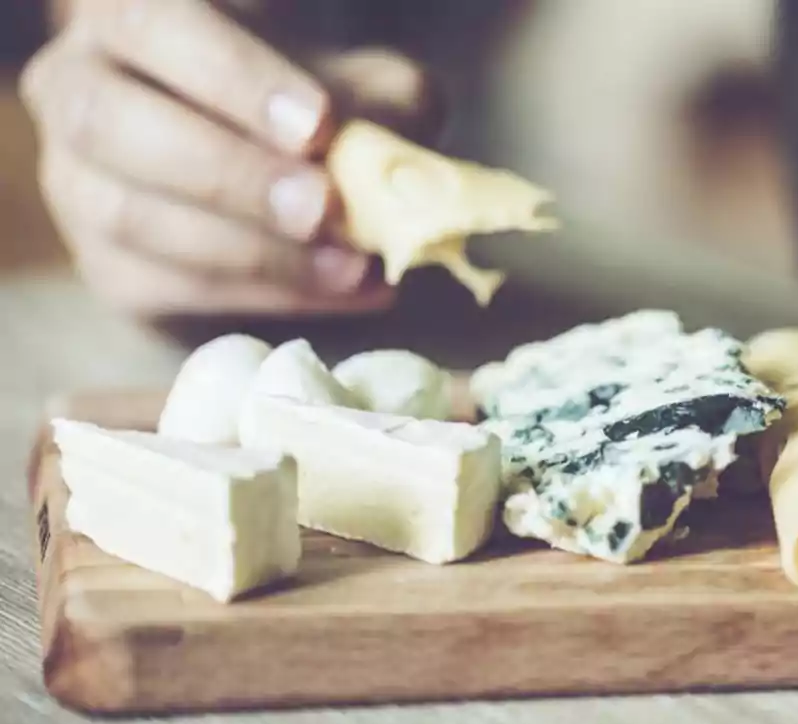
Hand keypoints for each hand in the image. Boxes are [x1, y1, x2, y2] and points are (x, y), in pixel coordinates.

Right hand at [20, 0, 439, 318]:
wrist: (270, 186)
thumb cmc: (314, 111)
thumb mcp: (358, 87)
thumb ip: (376, 107)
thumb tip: (394, 165)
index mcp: (134, 17)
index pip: (157, 25)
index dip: (235, 77)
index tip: (319, 126)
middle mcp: (78, 86)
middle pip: (113, 123)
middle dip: (229, 173)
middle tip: (324, 207)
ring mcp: (78, 182)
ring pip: (132, 217)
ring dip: (254, 251)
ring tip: (352, 264)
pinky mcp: (109, 268)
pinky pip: (172, 288)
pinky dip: (268, 295)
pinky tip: (345, 291)